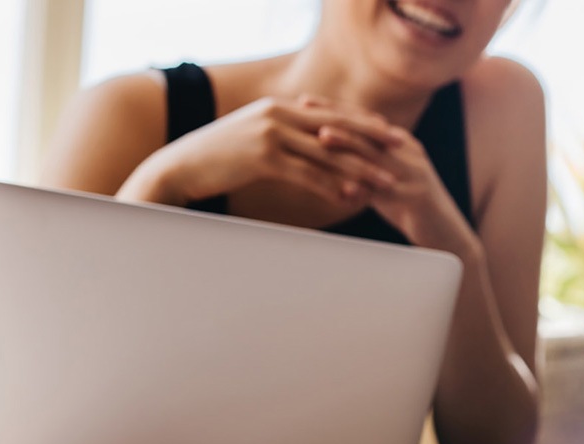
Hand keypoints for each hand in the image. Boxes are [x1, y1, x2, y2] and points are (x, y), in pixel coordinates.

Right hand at [123, 95, 402, 206]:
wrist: (181, 166)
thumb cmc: (223, 157)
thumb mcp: (258, 136)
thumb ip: (288, 134)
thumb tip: (317, 142)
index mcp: (282, 107)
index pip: (334, 114)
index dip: (366, 125)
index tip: (393, 135)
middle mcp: (279, 114)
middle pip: (338, 129)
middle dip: (373, 142)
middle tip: (403, 153)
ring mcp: (270, 134)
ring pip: (328, 154)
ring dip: (360, 170)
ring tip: (386, 183)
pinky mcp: (263, 158)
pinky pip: (307, 174)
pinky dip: (331, 186)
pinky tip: (351, 197)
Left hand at [315, 113, 475, 254]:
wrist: (447, 233)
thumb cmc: (411, 208)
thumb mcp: (386, 179)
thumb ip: (363, 164)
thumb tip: (328, 154)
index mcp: (400, 143)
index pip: (362, 119)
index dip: (333, 109)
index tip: (303, 101)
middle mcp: (407, 151)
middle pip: (366, 128)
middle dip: (334, 115)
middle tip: (304, 107)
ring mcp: (413, 172)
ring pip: (374, 153)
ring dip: (348, 142)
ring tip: (322, 135)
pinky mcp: (416, 196)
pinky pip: (383, 189)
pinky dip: (361, 186)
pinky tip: (343, 186)